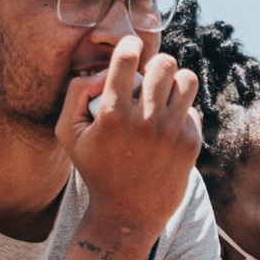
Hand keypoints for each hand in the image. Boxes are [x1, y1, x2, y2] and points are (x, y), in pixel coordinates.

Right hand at [56, 36, 200, 237]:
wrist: (127, 214)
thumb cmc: (95, 169)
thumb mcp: (67, 134)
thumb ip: (75, 94)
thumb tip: (102, 73)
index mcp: (112, 114)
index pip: (128, 58)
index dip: (130, 45)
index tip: (131, 48)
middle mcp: (144, 120)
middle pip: (164, 63)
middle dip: (156, 65)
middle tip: (150, 78)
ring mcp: (171, 132)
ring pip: (187, 80)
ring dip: (174, 82)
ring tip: (164, 94)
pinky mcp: (190, 144)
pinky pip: (192, 108)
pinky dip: (180, 112)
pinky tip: (167, 126)